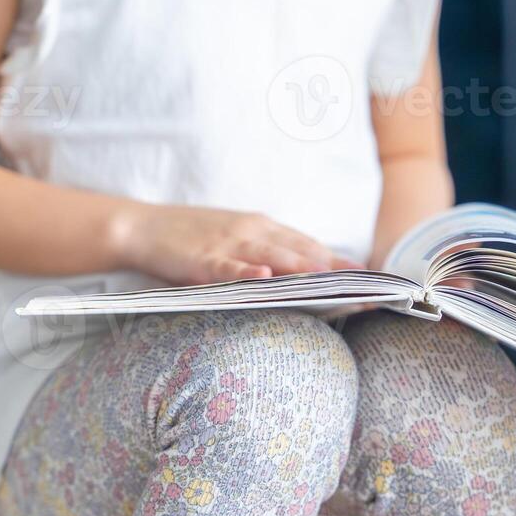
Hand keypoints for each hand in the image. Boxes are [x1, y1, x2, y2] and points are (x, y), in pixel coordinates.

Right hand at [116, 204, 360, 284]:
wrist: (144, 227)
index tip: (371, 278)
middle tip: (363, 287)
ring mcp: (228, 243)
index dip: (341, 262)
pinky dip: (246, 271)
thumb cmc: (194, 238)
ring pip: (272, 255)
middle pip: (301, 250)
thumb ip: (271, 253)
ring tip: (330, 280)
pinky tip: (264, 277)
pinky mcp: (202, 258)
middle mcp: (253, 231)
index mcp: (264, 228)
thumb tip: (310, 273)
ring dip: (301, 267)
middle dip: (334, 270)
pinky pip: (228, 266)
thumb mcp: (238, 240)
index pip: (311, 245)